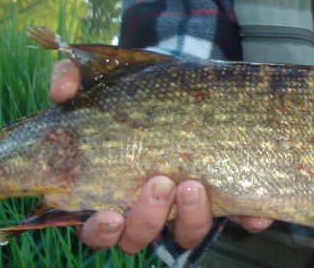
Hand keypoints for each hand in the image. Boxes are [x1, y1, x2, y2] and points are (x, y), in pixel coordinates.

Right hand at [48, 60, 272, 250]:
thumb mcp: (102, 77)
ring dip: (190, 219)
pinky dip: (248, 218)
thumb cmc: (134, 89)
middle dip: (148, 218)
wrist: (186, 78)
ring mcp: (187, 206)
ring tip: (194, 184)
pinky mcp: (227, 196)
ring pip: (186, 234)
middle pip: (139, 237)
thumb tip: (60, 91)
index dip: (101, 230)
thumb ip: (70, 78)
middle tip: (159, 182)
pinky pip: (240, 219)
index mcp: (108, 191)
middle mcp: (146, 207)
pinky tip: (254, 210)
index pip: (96, 229)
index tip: (108, 214)